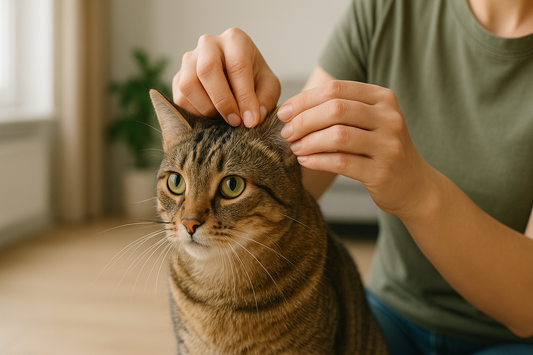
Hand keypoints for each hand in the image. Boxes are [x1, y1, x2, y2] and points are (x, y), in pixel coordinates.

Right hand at [173, 28, 280, 126]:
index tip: (251, 120)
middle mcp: (208, 44)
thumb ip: (265, 100)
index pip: (237, 66)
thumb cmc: (255, 79)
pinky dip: (195, 113)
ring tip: (223, 118)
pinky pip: (180, 98)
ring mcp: (189, 59)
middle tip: (235, 121)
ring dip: (207, 108)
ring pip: (188, 85)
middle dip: (222, 101)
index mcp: (235, 40)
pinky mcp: (178, 77)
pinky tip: (211, 116)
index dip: (244, 97)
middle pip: (207, 70)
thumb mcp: (268, 86)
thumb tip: (253, 119)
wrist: (236, 78)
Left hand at [278, 80, 435, 217]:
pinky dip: (317, 160)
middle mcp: (389, 117)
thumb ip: (340, 110)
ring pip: (338, 136)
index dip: (304, 99)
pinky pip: (341, 162)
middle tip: (286, 132)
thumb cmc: (380, 149)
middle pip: (336, 109)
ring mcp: (388, 144)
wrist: (413, 185)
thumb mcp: (369, 121)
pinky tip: (304, 160)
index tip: (284, 112)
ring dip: (308, 141)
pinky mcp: (382, 171)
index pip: (336, 89)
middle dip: (303, 120)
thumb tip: (293, 109)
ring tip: (294, 147)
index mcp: (383, 97)